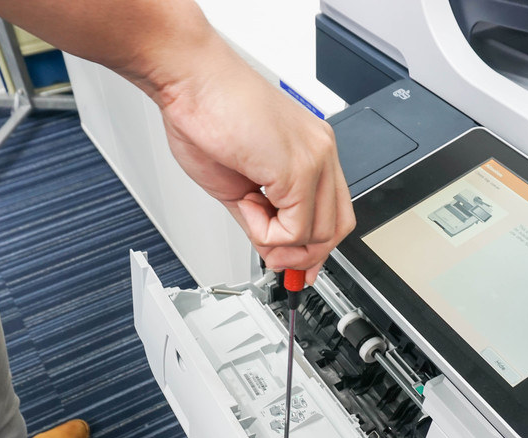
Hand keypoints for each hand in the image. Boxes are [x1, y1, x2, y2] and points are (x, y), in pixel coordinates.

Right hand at [156, 38, 354, 283]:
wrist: (190, 80)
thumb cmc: (208, 114)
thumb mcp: (238, 183)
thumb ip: (262, 219)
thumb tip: (274, 251)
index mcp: (312, 151)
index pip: (334, 212)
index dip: (316, 248)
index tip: (297, 268)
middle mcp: (321, 152)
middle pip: (336, 228)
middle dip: (302, 255)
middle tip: (272, 255)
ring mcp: (314, 159)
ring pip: (317, 234)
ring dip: (277, 240)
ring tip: (249, 209)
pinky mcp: (298, 170)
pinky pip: (295, 230)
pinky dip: (266, 232)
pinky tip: (248, 203)